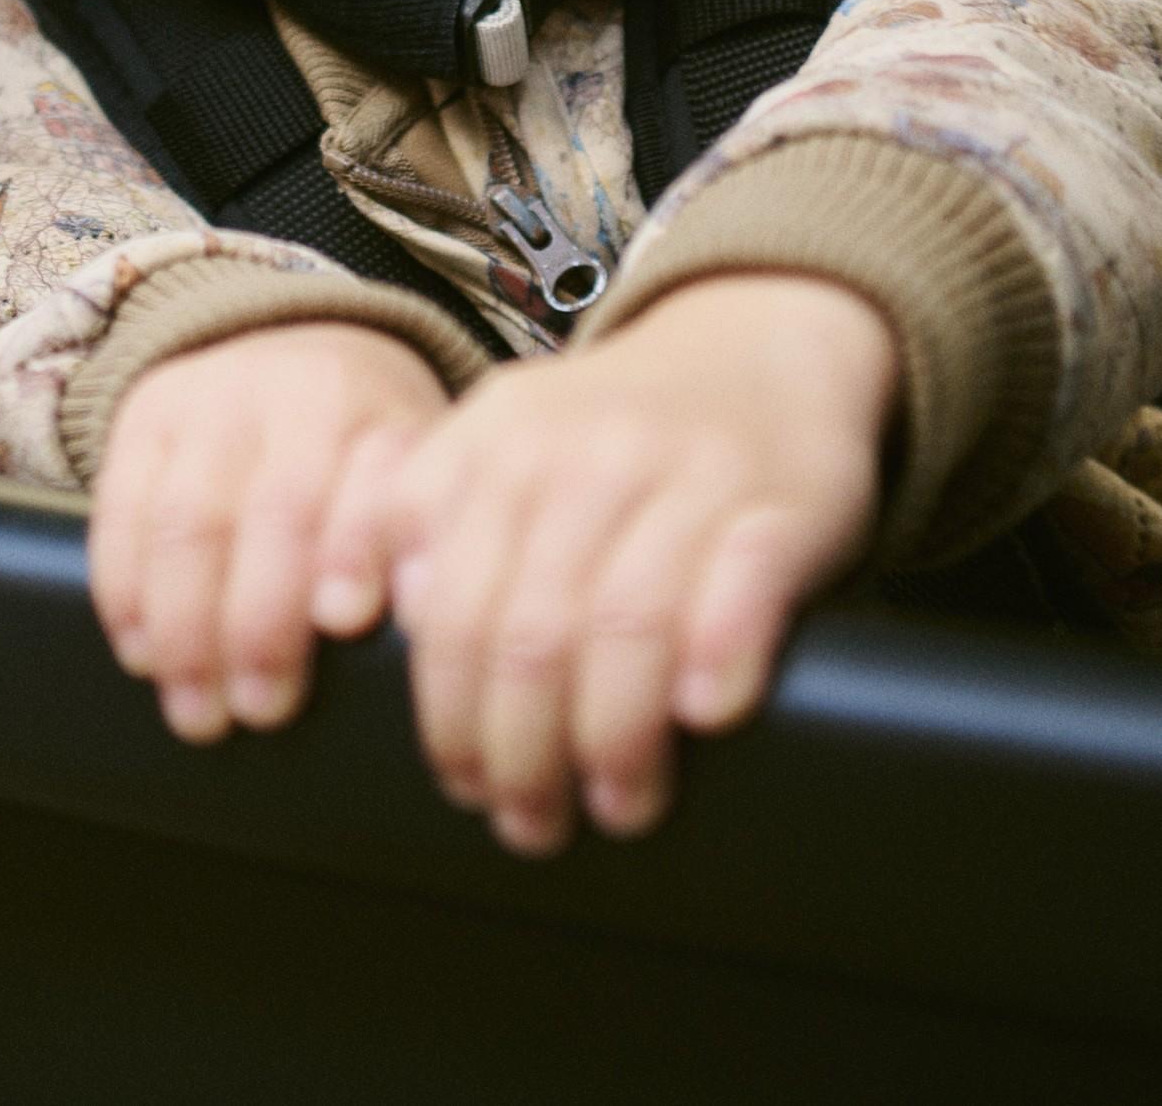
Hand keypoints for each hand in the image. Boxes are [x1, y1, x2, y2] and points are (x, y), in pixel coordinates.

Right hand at [90, 320, 447, 742]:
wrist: (297, 356)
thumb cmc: (366, 457)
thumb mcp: (414, 480)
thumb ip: (415, 546)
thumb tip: (415, 626)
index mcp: (377, 413)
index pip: (369, 480)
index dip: (354, 549)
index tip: (346, 622)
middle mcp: (294, 393)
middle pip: (272, 510)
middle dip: (261, 622)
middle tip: (262, 709)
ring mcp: (211, 398)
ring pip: (188, 518)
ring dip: (186, 627)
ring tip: (197, 709)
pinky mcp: (145, 415)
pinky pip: (123, 508)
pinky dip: (126, 591)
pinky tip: (142, 654)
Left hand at [373, 273, 896, 852]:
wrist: (758, 342)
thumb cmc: (615, 425)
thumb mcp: (504, 434)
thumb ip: (429, 510)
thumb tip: (384, 616)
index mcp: (500, 442)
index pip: (447, 604)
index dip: (443, 713)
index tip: (458, 778)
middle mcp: (583, 452)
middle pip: (528, 634)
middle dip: (520, 753)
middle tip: (529, 820)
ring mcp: (684, 476)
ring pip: (623, 625)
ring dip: (613, 739)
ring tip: (614, 805)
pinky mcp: (777, 505)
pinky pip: (739, 588)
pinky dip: (717, 657)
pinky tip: (703, 715)